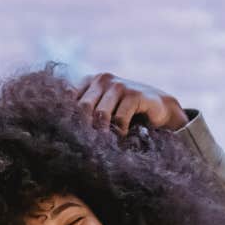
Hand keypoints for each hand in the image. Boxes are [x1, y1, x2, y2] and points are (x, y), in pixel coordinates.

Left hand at [73, 72, 190, 134]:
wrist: (159, 108)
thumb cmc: (126, 113)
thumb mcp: (103, 111)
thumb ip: (86, 115)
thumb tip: (65, 133)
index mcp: (89, 82)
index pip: (69, 99)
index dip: (70, 119)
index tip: (73, 136)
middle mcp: (102, 79)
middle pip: (82, 108)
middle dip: (86, 129)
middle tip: (91, 144)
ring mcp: (119, 85)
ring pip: (101, 114)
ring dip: (104, 133)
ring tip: (108, 143)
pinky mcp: (134, 94)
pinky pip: (120, 119)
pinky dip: (121, 133)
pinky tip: (124, 136)